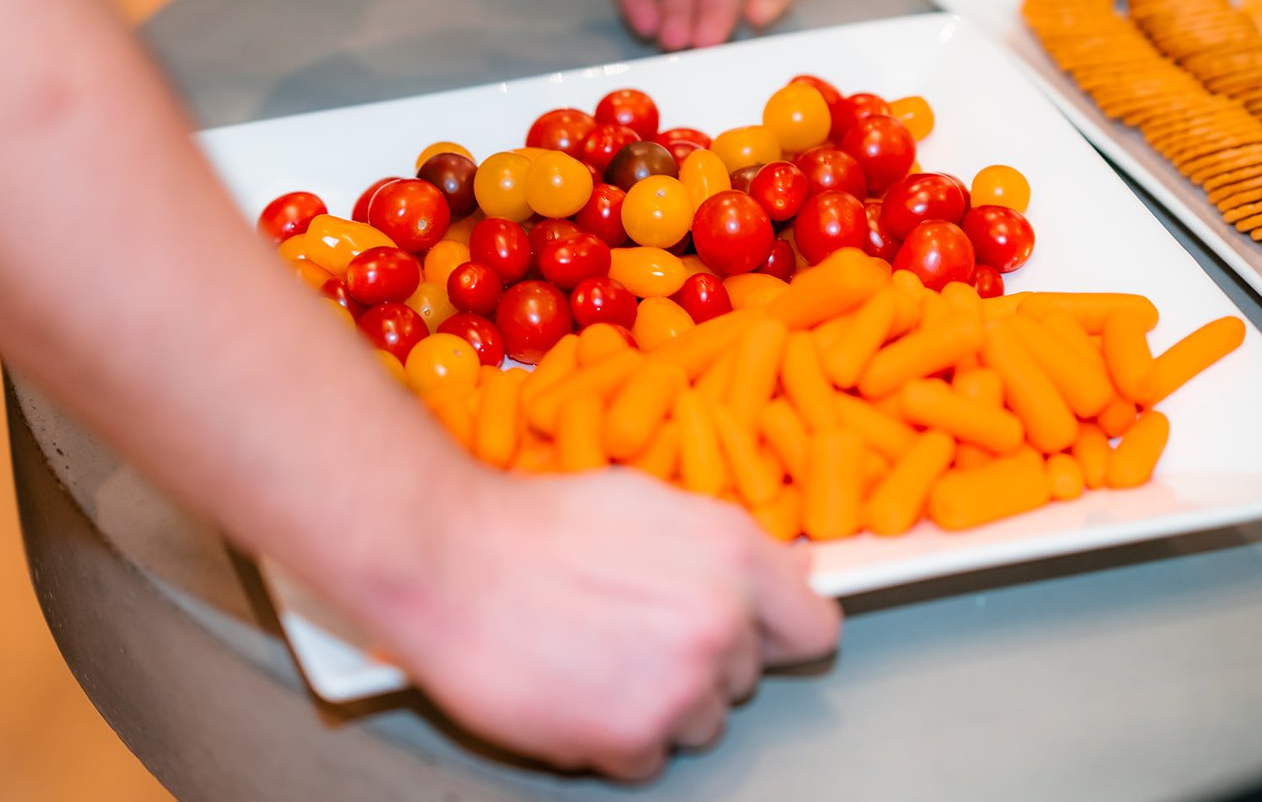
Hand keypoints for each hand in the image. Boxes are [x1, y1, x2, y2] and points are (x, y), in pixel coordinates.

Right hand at [384, 468, 840, 779]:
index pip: (813, 626)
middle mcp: (723, 621)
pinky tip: (571, 686)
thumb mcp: (645, 503)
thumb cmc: (531, 525)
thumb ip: (719, 545)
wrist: (448, 560)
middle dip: (697, 661)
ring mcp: (681, 685)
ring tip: (591, 655)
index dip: (777, 632)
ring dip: (655, 702)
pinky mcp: (633, 739)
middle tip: (629, 630)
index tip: (752, 637)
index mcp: (734, 552)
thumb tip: (779, 571)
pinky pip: (646, 759)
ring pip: (698, 722)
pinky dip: (611, 736)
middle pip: (743, 677)